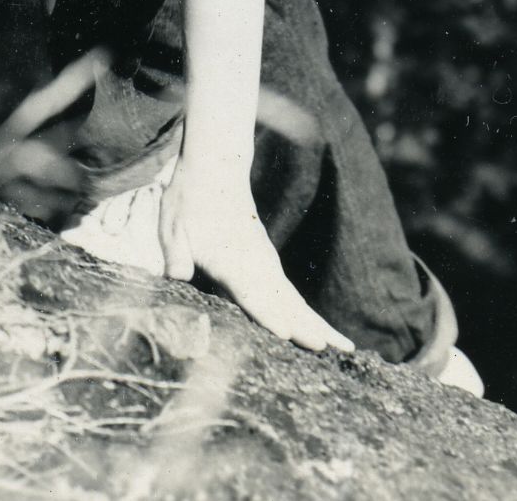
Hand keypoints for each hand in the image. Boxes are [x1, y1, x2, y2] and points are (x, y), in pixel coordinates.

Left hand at [159, 155, 353, 352]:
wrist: (215, 169)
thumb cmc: (189, 200)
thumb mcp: (172, 227)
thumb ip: (176, 256)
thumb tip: (177, 277)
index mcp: (230, 259)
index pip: (250, 290)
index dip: (266, 313)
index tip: (286, 332)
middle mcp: (254, 264)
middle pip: (283, 301)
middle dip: (305, 326)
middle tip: (330, 349)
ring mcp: (266, 264)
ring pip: (294, 300)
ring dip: (317, 323)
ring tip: (344, 346)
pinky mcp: (268, 264)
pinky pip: (291, 295)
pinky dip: (309, 314)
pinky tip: (321, 330)